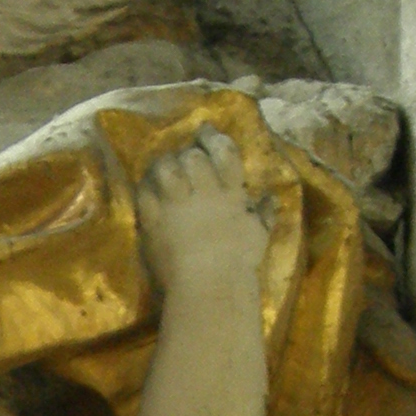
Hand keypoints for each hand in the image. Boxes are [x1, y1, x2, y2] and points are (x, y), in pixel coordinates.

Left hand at [135, 128, 271, 290]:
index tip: (205, 131)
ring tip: (164, 169)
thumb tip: (271, 196)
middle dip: (187, 153)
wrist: (210, 284)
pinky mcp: (153, 218)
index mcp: (231, 192)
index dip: (213, 137)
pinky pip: (145, 190)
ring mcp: (176, 202)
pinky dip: (145, 185)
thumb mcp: (258, 234)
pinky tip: (147, 187)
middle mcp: (203, 190)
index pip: (224, 152)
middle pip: (193, 156)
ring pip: (167, 167)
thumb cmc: (239, 263)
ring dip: (165, 164)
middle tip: (182, 156)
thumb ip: (264, 213)